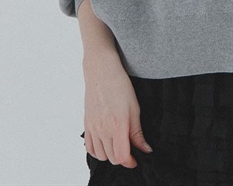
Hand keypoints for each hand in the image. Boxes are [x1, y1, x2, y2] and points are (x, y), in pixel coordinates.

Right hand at [82, 52, 153, 167]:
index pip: (121, 157)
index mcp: (118, 125)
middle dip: (122, 158)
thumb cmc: (120, 85)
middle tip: (130, 149)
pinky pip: (89, 147)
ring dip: (110, 155)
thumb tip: (145, 150)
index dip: (130, 162)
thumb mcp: (134, 108)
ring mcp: (93, 128)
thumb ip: (138, 132)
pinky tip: (105, 142)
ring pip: (101, 155)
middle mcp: (103, 130)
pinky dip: (98, 151)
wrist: (101, 71)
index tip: (137, 158)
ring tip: (118, 144)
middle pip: (112, 159)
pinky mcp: (87, 124)